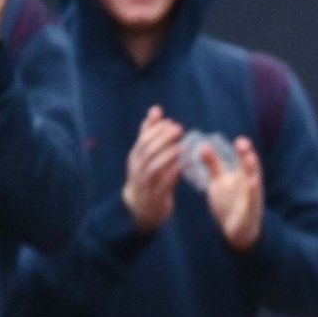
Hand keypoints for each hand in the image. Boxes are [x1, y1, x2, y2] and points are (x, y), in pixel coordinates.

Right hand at [121, 106, 186, 232]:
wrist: (139, 207)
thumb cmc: (146, 175)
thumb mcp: (144, 153)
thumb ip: (150, 132)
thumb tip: (156, 109)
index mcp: (136, 157)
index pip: (143, 140)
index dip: (156, 130)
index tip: (171, 122)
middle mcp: (138, 168)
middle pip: (148, 151)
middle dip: (163, 139)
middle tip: (179, 130)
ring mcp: (145, 183)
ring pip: (153, 168)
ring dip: (167, 156)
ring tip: (181, 147)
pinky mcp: (155, 196)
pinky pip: (162, 185)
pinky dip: (171, 175)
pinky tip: (181, 167)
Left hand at [196, 133, 263, 251]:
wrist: (239, 231)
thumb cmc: (231, 203)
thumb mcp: (220, 181)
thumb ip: (214, 164)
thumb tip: (204, 145)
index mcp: (243, 178)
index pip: (244, 161)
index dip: (244, 151)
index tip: (240, 140)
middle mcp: (250, 186)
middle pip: (251, 170)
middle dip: (249, 158)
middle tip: (244, 144)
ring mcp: (251, 200)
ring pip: (254, 185)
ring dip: (252, 173)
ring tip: (250, 160)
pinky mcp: (249, 214)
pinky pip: (251, 204)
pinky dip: (252, 195)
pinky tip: (252, 184)